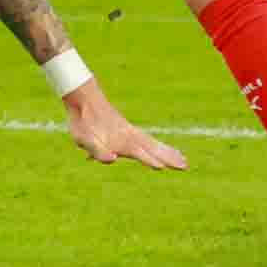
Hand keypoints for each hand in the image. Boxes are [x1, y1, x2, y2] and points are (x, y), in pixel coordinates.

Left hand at [64, 84, 188, 169]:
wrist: (84, 99)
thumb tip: (112, 159)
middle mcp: (129, 136)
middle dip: (168, 158)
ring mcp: (131, 133)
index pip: (138, 152)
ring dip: (168, 153)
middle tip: (185, 166)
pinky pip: (148, 140)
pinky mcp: (128, 131)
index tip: (162, 167)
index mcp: (120, 140)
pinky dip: (159, 146)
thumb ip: (96, 150)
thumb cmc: (82, 122)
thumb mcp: (83, 138)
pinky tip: (165, 150)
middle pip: (153, 148)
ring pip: (154, 144)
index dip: (149, 160)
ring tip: (184, 161)